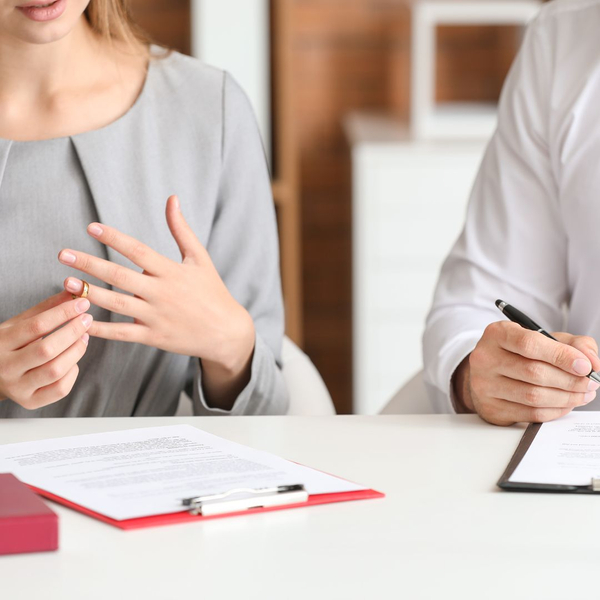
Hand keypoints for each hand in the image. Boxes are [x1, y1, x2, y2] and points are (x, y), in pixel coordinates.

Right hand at [0, 293, 91, 409]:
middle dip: (73, 331)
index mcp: (0, 342)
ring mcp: (17, 388)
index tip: (82, 303)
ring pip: (56, 370)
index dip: (63, 313)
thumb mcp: (20, 323)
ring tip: (84, 336)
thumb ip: (47, 308)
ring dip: (76, 350)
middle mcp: (6, 367)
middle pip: (47, 349)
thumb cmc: (9, 345)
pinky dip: (73, 372)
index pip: (36, 326)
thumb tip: (75, 291)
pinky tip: (73, 360)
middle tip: (87, 319)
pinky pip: (60, 389)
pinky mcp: (30, 402)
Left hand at [59, 196, 254, 407]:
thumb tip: (171, 199)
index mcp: (172, 271)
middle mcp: (162, 293)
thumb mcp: (200, 258)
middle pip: (120, 276)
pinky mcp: (154, 336)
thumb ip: (181, 230)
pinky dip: (102, 329)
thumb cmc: (212, 291)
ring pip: (117, 304)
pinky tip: (82, 322)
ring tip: (66, 283)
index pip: (138, 251)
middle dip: (90, 264)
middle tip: (64, 254)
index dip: (114, 238)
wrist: (226, 331)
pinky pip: (123, 333)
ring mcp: (156, 316)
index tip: (91, 227)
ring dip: (89, 293)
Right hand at [453, 321, 599, 425]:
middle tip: (590, 383)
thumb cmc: (520, 353)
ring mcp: (484, 385)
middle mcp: (485, 358)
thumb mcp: (545, 338)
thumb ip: (574, 344)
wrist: (489, 372)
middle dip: (570, 380)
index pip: (529, 344)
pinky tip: (565, 404)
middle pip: (534, 372)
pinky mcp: (490, 408)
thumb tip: (591, 362)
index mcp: (497, 334)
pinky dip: (555, 411)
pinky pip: (530, 414)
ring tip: (582, 394)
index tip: (584, 366)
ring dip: (566, 398)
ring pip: (533, 396)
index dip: (561, 356)